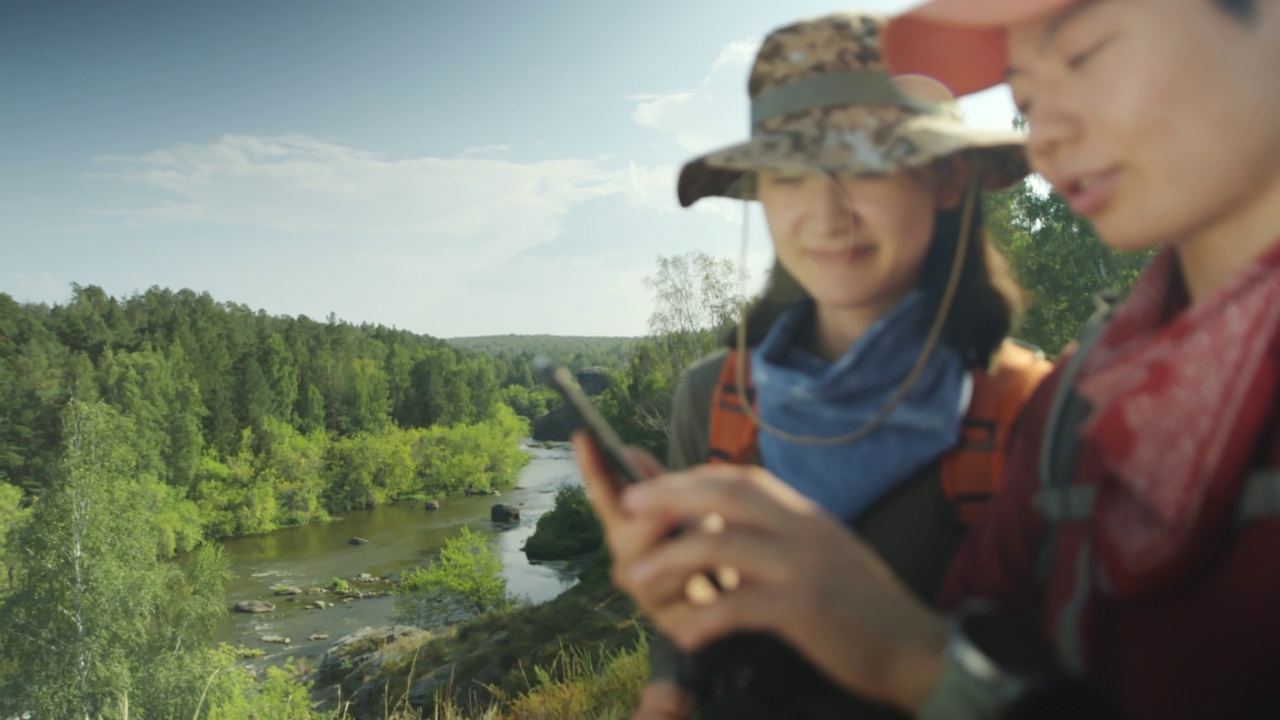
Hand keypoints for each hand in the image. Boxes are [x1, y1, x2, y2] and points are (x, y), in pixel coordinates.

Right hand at [571, 432, 734, 605]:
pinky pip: (679, 612)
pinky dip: (698, 597)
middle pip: (623, 540)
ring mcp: (647, 593)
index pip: (605, 494)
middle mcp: (629, 560)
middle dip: (648, 525)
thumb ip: (661, 484)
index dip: (593, 469)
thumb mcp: (687, 504)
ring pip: (649, 579)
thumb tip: (629, 452)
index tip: (583, 436)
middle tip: (674, 512)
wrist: (739, 587)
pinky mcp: (670, 623)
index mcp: (629, 526)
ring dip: (682, 562)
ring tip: (710, 550)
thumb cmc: (704, 538)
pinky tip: (715, 587)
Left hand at [615, 463, 946, 711]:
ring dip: (671, 559)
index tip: (650, 486)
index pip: (739, 478)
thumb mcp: (820, 550)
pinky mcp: (806, 609)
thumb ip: (778, 530)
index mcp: (803, 513)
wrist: (914, 646)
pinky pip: (742, 606)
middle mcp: (803, 528)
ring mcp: (804, 565)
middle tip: (626, 503)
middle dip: (669, 495)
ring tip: (636, 576)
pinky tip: (684, 635)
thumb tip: (725, 517)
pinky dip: (706, 618)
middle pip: (725, 494)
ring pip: (722, 545)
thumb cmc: (858, 603)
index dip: (688, 478)